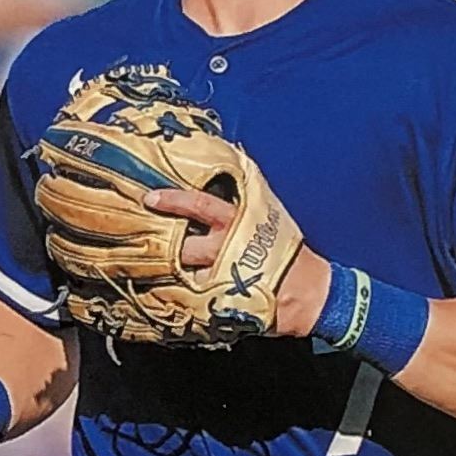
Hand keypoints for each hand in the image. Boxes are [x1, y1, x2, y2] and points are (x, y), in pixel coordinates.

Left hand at [145, 189, 329, 337]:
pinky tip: (167, 295)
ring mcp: (222, 277)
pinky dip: (179, 296)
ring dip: (168, 271)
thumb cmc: (287, 246)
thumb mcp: (270, 210)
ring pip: (183, 273)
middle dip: (166, 244)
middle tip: (146, 239)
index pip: (199, 205)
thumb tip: (235, 153)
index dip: (173, 200)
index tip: (149, 198)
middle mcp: (226, 248)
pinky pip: (191, 297)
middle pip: (184, 245)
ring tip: (150, 269)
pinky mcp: (221, 302)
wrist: (308, 290)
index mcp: (238, 222)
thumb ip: (249, 185)